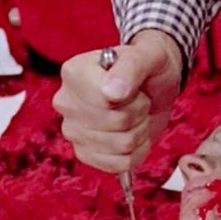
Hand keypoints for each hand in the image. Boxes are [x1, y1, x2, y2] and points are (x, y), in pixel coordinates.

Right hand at [53, 30, 182, 173]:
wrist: (154, 85)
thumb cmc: (148, 66)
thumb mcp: (147, 55)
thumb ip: (130, 67)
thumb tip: (112, 93)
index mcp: (74, 73)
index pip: (105, 100)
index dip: (131, 97)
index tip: (133, 86)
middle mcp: (66, 102)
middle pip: (116, 124)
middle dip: (138, 113)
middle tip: (138, 100)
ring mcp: (73, 131)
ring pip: (121, 146)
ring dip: (139, 132)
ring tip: (136, 115)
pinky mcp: (84, 154)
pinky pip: (119, 164)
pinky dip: (136, 152)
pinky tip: (134, 135)